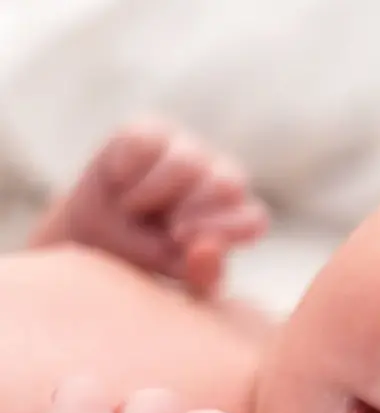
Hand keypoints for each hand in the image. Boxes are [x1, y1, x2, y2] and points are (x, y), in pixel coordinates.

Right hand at [34, 119, 268, 298]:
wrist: (90, 242)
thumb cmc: (142, 263)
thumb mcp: (170, 278)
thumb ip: (198, 273)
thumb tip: (209, 247)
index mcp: (233, 219)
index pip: (252, 219)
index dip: (227, 229)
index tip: (186, 243)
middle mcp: (218, 181)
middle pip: (229, 183)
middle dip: (195, 210)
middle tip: (168, 231)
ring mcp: (187, 152)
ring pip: (187, 162)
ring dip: (155, 192)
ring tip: (132, 210)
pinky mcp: (150, 131)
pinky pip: (145, 140)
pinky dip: (128, 165)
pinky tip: (118, 181)